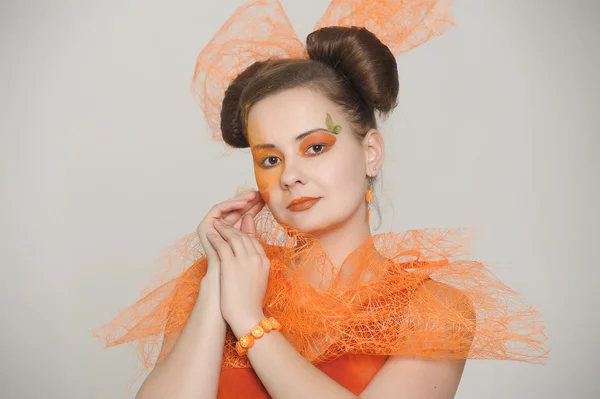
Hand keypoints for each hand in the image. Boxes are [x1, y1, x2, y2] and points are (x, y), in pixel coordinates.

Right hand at [196, 190, 264, 273]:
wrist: (225, 284)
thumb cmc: (237, 271)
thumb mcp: (247, 247)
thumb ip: (248, 232)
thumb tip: (250, 217)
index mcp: (231, 235)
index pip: (243, 217)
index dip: (254, 209)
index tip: (266, 201)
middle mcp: (220, 230)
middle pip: (236, 212)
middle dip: (249, 202)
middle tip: (260, 193)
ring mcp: (212, 227)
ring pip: (228, 208)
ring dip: (241, 200)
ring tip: (253, 196)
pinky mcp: (204, 226)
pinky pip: (218, 209)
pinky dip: (230, 204)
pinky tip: (243, 202)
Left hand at [206, 215, 269, 337]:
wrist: (248, 316)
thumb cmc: (250, 304)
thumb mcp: (258, 282)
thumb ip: (254, 268)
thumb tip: (249, 263)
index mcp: (264, 262)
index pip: (254, 241)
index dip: (244, 233)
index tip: (236, 229)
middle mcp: (256, 257)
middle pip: (244, 236)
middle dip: (234, 227)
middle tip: (224, 223)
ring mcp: (244, 259)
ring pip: (233, 236)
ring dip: (224, 229)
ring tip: (216, 225)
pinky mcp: (230, 263)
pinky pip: (222, 244)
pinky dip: (216, 237)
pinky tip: (211, 234)